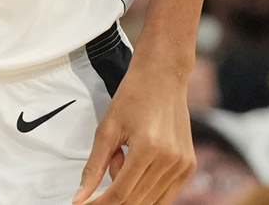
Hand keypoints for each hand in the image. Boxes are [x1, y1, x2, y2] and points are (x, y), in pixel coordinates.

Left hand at [74, 62, 194, 204]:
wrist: (163, 76)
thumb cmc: (134, 96)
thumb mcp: (107, 129)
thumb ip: (94, 167)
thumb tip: (80, 198)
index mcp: (149, 149)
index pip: (120, 194)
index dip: (99, 204)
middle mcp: (170, 160)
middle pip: (136, 201)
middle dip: (113, 197)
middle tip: (104, 174)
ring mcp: (183, 165)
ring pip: (150, 201)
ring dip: (130, 191)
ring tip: (123, 158)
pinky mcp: (189, 166)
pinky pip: (165, 193)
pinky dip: (145, 188)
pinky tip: (135, 163)